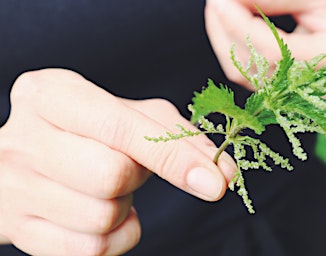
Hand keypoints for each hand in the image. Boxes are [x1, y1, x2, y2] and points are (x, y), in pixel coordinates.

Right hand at [0, 69, 235, 254]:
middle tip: (129, 167)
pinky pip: (91, 249)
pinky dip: (116, 236)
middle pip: (111, 176)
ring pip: (101, 216)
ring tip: (110, 188)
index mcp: (52, 95)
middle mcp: (23, 138)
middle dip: (137, 177)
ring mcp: (15, 187)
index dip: (174, 157)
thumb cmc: (93, 130)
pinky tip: (105, 214)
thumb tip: (223, 174)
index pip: (120, 128)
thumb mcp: (134, 116)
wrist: (34, 157)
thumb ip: (180, 138)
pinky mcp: (20, 228)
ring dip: (124, 208)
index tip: (217, 182)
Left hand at [205, 0, 325, 100]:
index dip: (242, 27)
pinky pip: (250, 76)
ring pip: (247, 76)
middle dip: (227, 31)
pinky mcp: (288, 94)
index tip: (218, 1)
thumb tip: (228, 3)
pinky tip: (229, 23)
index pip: (278, 53)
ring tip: (221, 6)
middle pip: (258, 68)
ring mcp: (305, 96)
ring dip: (224, 40)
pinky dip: (233, 48)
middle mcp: (323, 87)